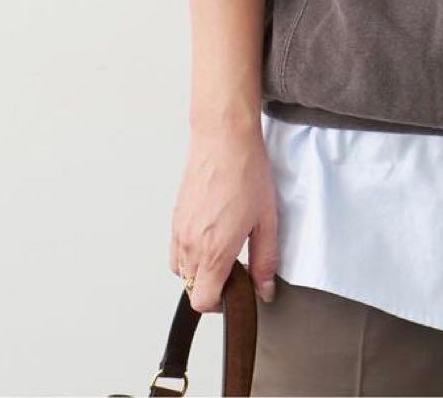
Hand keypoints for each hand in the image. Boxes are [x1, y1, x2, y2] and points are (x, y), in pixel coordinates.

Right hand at [169, 122, 277, 311]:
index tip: (237, 291)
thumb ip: (265, 260)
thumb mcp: (267, 219)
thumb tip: (265, 289)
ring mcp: (178, 231)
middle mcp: (190, 245)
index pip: (203, 301)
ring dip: (200, 268)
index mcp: (214, 251)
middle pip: (192, 288)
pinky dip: (190, 251)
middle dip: (213, 285)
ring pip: (182, 269)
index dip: (221, 303)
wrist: (224, 138)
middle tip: (237, 265)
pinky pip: (176, 249)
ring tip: (225, 246)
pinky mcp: (175, 217)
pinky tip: (212, 230)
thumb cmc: (246, 172)